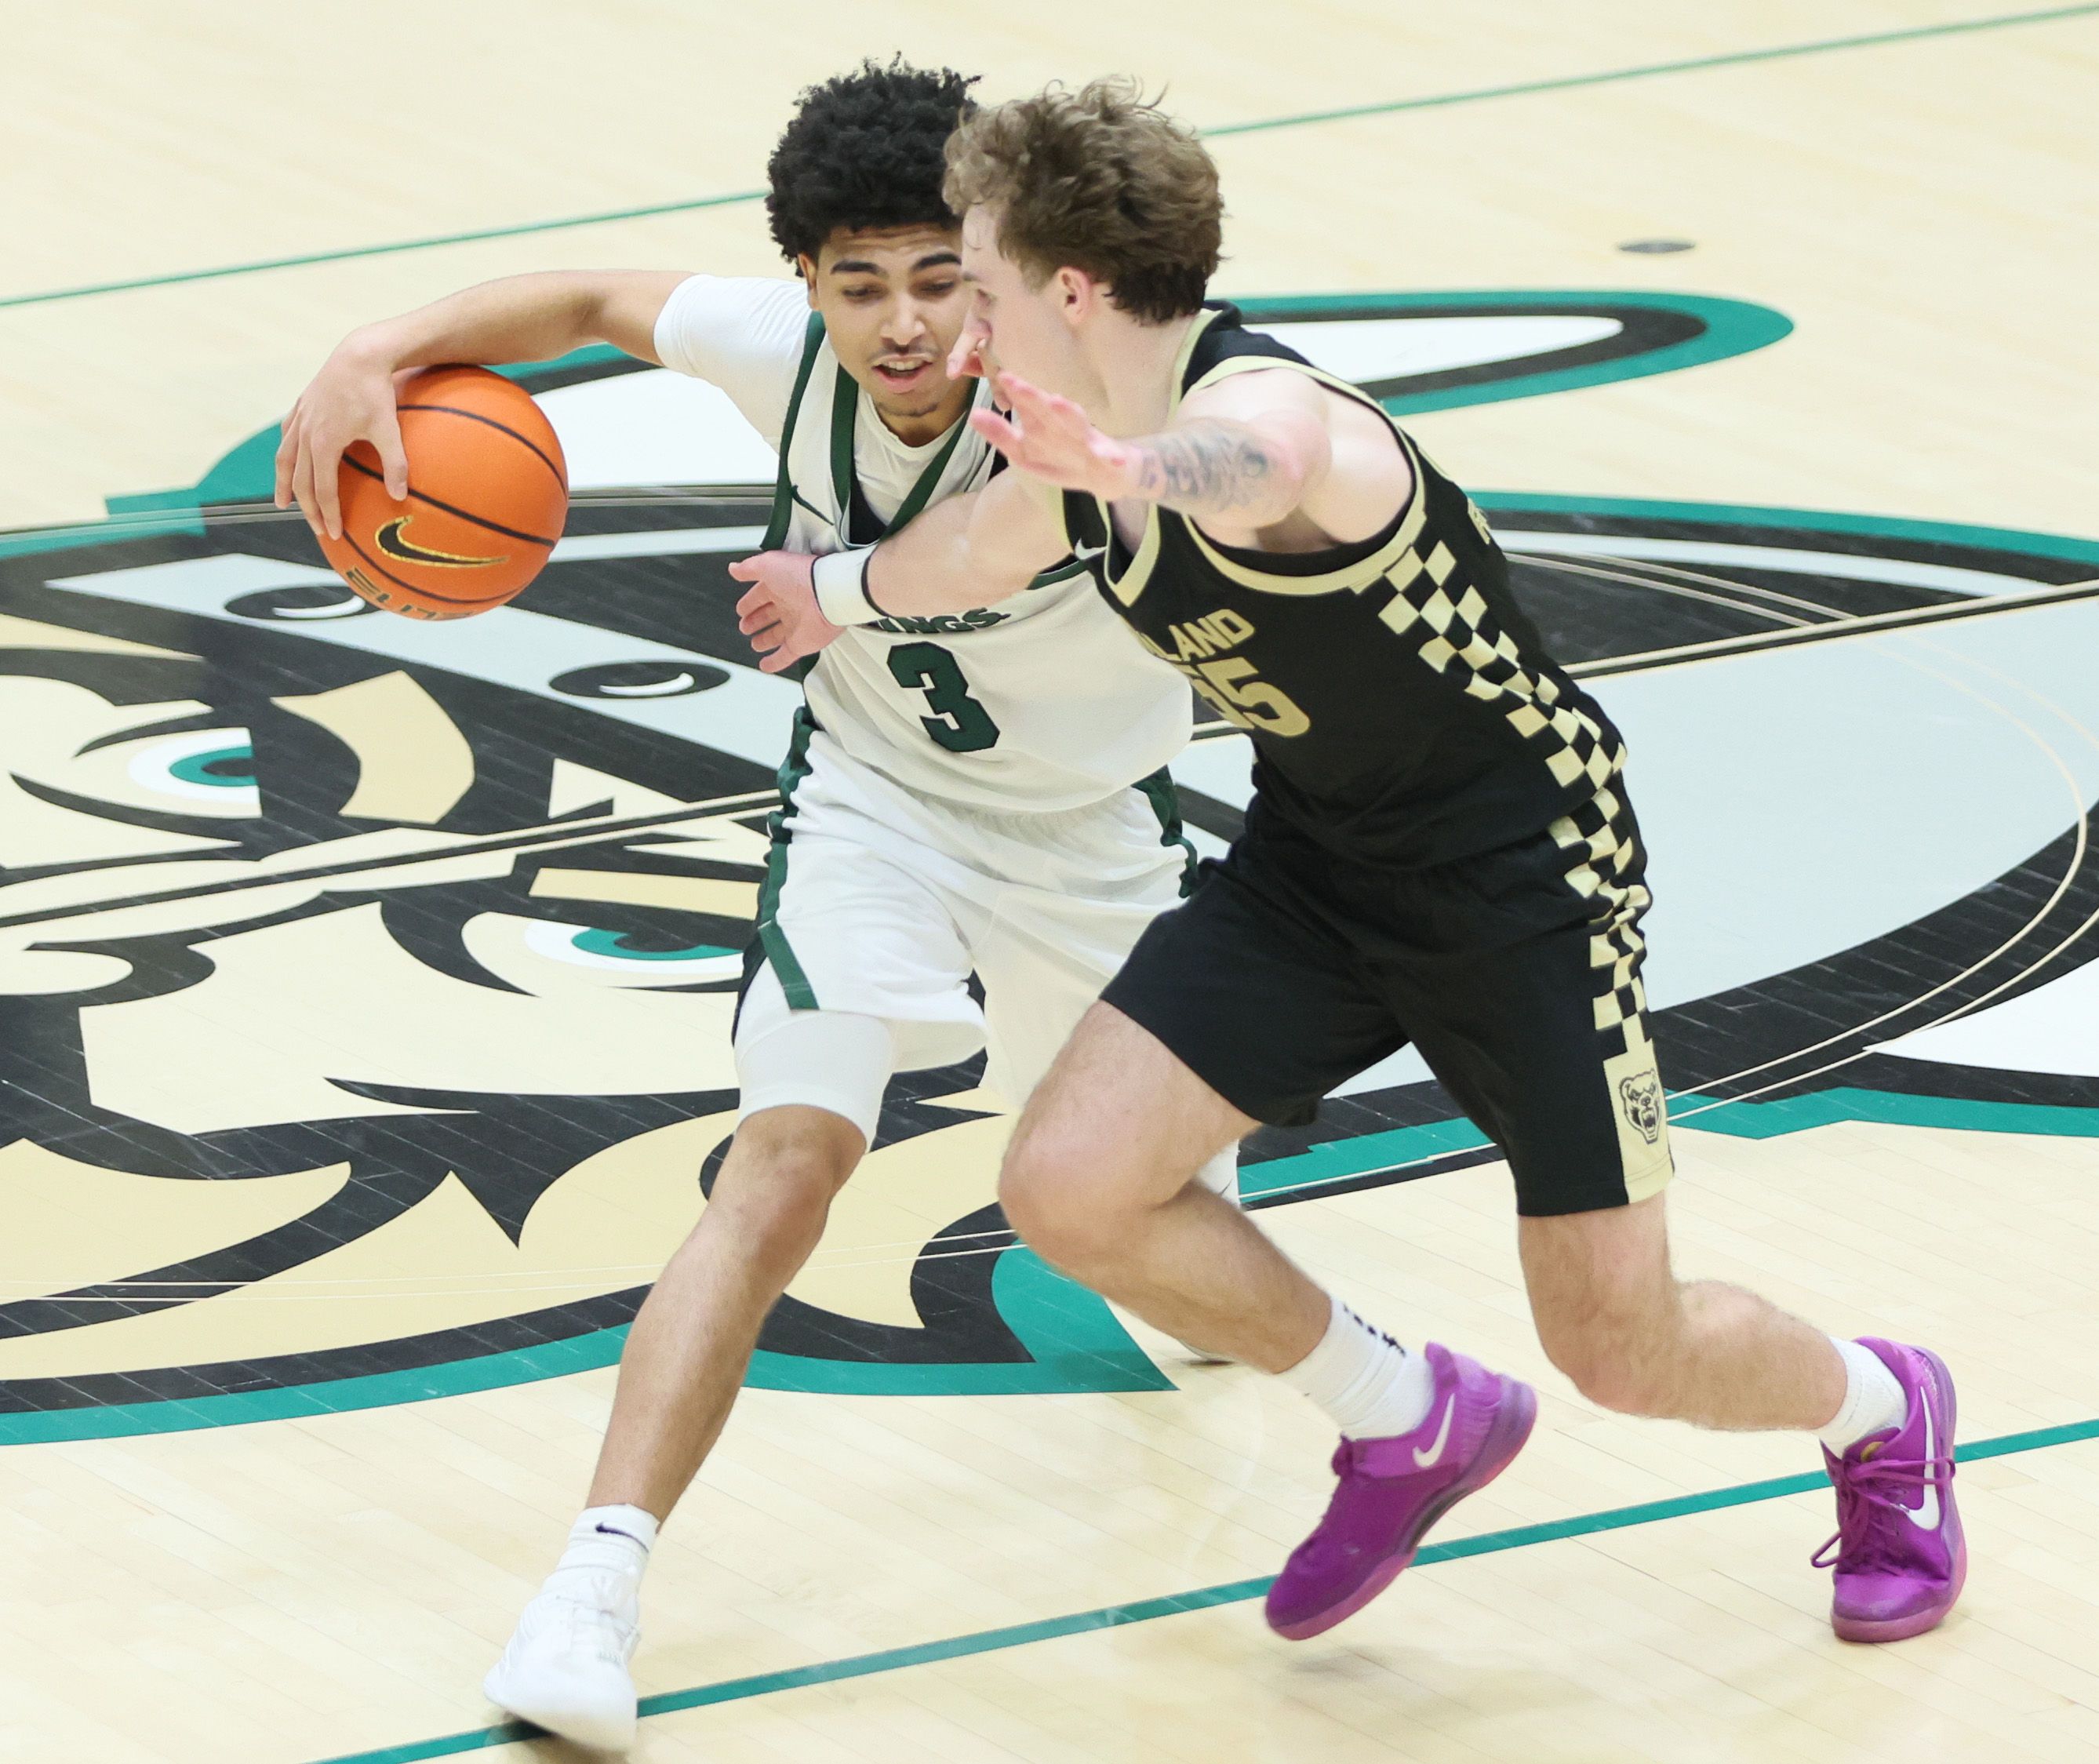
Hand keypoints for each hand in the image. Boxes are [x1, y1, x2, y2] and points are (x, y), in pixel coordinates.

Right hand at [274, 344, 415, 539]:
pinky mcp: (300, 406)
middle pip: (300, 481)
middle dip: (308, 509)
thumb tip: (400, 497)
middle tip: (317, 530)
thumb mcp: (390, 430)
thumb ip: (396, 465)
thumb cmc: (376, 393)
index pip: (323, 490)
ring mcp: (300, 419)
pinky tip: (288, 462)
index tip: (333, 534)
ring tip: (283, 504)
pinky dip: (286, 454)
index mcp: (324, 444)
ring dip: (284, 484)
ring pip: (285, 459)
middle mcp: (305, 434)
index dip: (327, 514)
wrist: (360, 355)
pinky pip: (287, 436)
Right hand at [730, 550, 842, 673]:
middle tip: (745, 626)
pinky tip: (765, 665)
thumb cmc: (801, 575)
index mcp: (781, 585)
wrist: (826, 594)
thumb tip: (734, 568)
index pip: (761, 594)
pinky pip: (786, 656)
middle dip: (756, 621)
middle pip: (769, 615)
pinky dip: (775, 662)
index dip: (750, 602)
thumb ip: (749, 568)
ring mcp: (796, 625)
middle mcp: (790, 605)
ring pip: (777, 635)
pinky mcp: (802, 643)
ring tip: (756, 644)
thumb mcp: (767, 564)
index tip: (741, 609)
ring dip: (765, 640)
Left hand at [968, 371, 1139, 498]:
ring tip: (1056, 402)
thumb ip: (1001, 435)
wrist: (1108, 474)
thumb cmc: (1062, 457)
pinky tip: (1114, 458)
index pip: (1028, 404)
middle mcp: (1064, 427)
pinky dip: (1112, 456)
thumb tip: (973, 414)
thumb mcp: (1026, 451)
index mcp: (1044, 423)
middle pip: (1047, 410)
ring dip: (1068, 413)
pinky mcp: (1109, 458)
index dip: (1016, 392)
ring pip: (1078, 425)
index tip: (1002, 376)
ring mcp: (1088, 441)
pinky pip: (1110, 457)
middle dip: (1032, 397)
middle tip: (1014, 382)